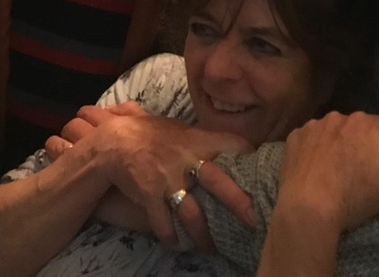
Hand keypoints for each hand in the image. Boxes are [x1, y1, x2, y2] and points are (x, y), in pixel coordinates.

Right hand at [48, 106, 254, 248]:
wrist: (116, 142)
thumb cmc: (151, 134)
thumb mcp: (179, 130)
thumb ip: (202, 140)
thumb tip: (228, 147)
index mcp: (197, 139)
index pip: (232, 143)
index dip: (249, 155)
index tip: (262, 170)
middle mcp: (187, 159)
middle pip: (219, 181)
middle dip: (239, 202)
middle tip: (254, 221)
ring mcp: (168, 179)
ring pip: (193, 213)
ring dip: (204, 236)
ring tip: (212, 248)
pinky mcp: (151, 196)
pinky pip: (164, 224)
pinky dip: (171, 238)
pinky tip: (176, 244)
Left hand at [280, 111, 378, 232]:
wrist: (307, 208)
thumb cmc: (355, 196)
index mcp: (364, 122)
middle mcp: (338, 116)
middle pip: (356, 130)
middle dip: (360, 147)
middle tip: (361, 178)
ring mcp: (312, 126)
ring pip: (332, 134)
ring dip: (336, 149)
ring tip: (338, 178)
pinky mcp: (293, 139)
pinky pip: (309, 141)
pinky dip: (314, 153)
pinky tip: (316, 173)